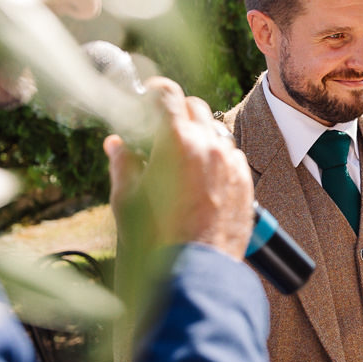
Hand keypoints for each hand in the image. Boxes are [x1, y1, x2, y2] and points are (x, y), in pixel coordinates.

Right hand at [104, 77, 253, 260]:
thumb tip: (116, 144)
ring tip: (182, 160)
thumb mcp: (127, 199)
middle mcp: (209, 145)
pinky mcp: (246, 180)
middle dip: (178, 114)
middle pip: (195, 107)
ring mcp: (231, 162)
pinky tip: (203, 179)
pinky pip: (232, 155)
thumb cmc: (156, 239)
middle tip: (161, 133)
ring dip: (200, 136)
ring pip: (216, 131)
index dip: (155, 91)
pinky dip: (218, 158)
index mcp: (176, 142)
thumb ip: (123, 163)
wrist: (196, 270)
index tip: (148, 98)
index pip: (168, 94)